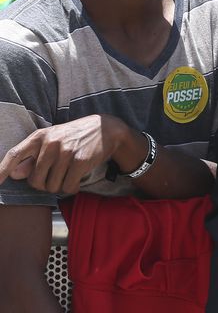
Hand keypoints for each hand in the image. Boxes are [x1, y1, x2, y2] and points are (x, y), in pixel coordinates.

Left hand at [0, 115, 132, 194]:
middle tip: (56, 176)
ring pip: (51, 186)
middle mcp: (50, 143)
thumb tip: (14, 174)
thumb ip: (32, 158)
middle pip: (35, 180)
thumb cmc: (74, 136)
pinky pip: (67, 187)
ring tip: (68, 175)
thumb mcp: (52, 142)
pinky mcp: (80, 161)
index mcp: (39, 136)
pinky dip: (72, 188)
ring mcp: (66, 151)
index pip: (14, 154)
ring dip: (60, 186)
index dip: (1, 170)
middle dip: (44, 184)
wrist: (106, 128)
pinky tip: (77, 180)